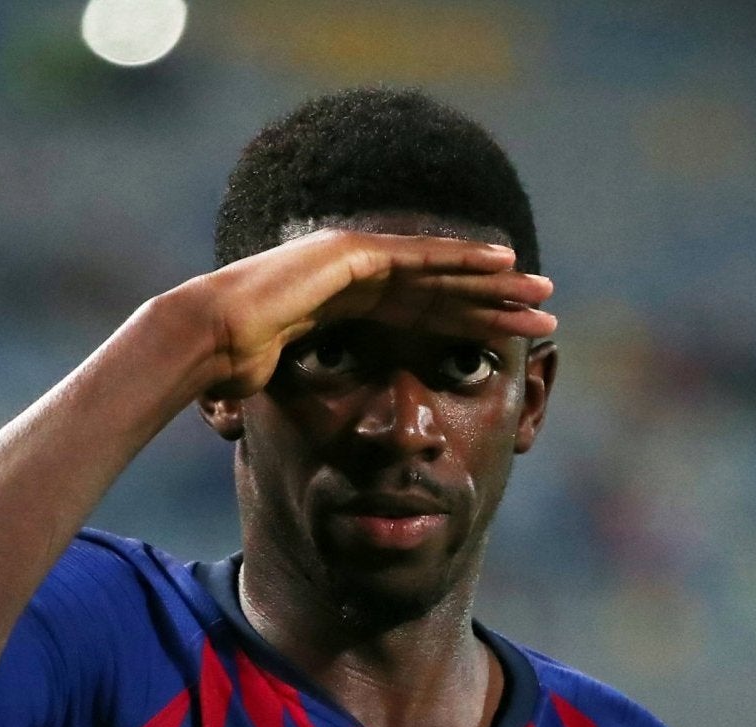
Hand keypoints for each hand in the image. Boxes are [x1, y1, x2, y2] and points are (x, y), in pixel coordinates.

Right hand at [180, 227, 555, 399]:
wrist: (207, 341)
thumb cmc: (236, 371)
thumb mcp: (298, 392)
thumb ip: (326, 397)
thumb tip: (339, 443)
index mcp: (351, 308)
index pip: (426, 318)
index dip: (472, 325)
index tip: (512, 340)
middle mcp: (359, 278)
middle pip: (445, 291)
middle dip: (497, 301)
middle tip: (548, 309)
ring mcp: (356, 259)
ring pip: (442, 271)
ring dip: (494, 280)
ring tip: (543, 290)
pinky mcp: (353, 253)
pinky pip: (420, 258)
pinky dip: (462, 259)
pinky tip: (504, 264)